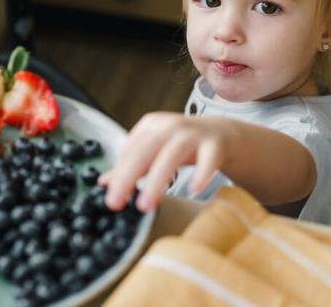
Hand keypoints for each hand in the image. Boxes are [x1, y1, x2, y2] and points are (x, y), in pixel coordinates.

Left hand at [100, 112, 235, 211]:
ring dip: (157, 179)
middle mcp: (171, 126)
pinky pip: (208, 159)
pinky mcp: (216, 144)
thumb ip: (133, 166)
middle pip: (145, 150)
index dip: (118, 175)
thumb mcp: (157, 152)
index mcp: (152, 126)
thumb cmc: (186, 146)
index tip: (111, 200)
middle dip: (128, 177)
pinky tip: (193, 190)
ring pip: (172, 154)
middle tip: (116, 203)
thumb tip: (104, 183)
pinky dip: (201, 173)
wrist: (225, 134)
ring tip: (146, 205)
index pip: (130, 151)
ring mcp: (195, 133)